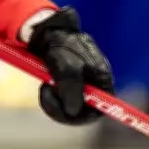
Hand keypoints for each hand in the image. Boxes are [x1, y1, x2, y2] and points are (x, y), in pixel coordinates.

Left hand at [27, 6, 114, 124]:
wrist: (44, 32)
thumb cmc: (60, 46)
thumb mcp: (66, 66)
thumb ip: (72, 88)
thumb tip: (72, 112)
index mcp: (102, 79)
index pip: (103, 108)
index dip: (86, 115)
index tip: (67, 113)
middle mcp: (94, 85)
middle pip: (84, 112)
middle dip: (63, 108)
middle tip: (46, 94)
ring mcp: (80, 86)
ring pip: (69, 108)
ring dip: (53, 102)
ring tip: (45, 86)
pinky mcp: (67, 86)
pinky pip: (60, 102)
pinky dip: (50, 97)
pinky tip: (45, 85)